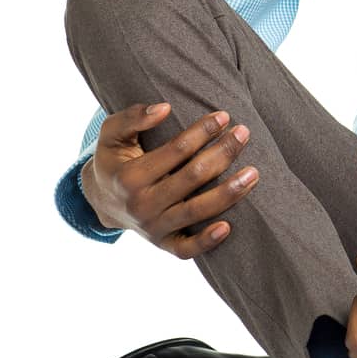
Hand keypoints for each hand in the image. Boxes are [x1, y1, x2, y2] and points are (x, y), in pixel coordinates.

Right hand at [80, 101, 258, 258]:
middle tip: (243, 134)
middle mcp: (142, 204)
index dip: (203, 131)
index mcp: (130, 176)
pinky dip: (207, 241)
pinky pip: (186, 249)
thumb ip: (132, 117)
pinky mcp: (163, 244)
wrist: (102, 201)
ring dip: (229, 193)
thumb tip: (165, 108)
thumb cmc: (115, 160)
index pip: (176, 150)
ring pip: (196, 211)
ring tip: (254, 173)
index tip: (224, 116)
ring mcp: (153, 227)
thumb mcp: (111, 134)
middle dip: (223, 153)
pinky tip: (229, 227)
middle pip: (193, 177)